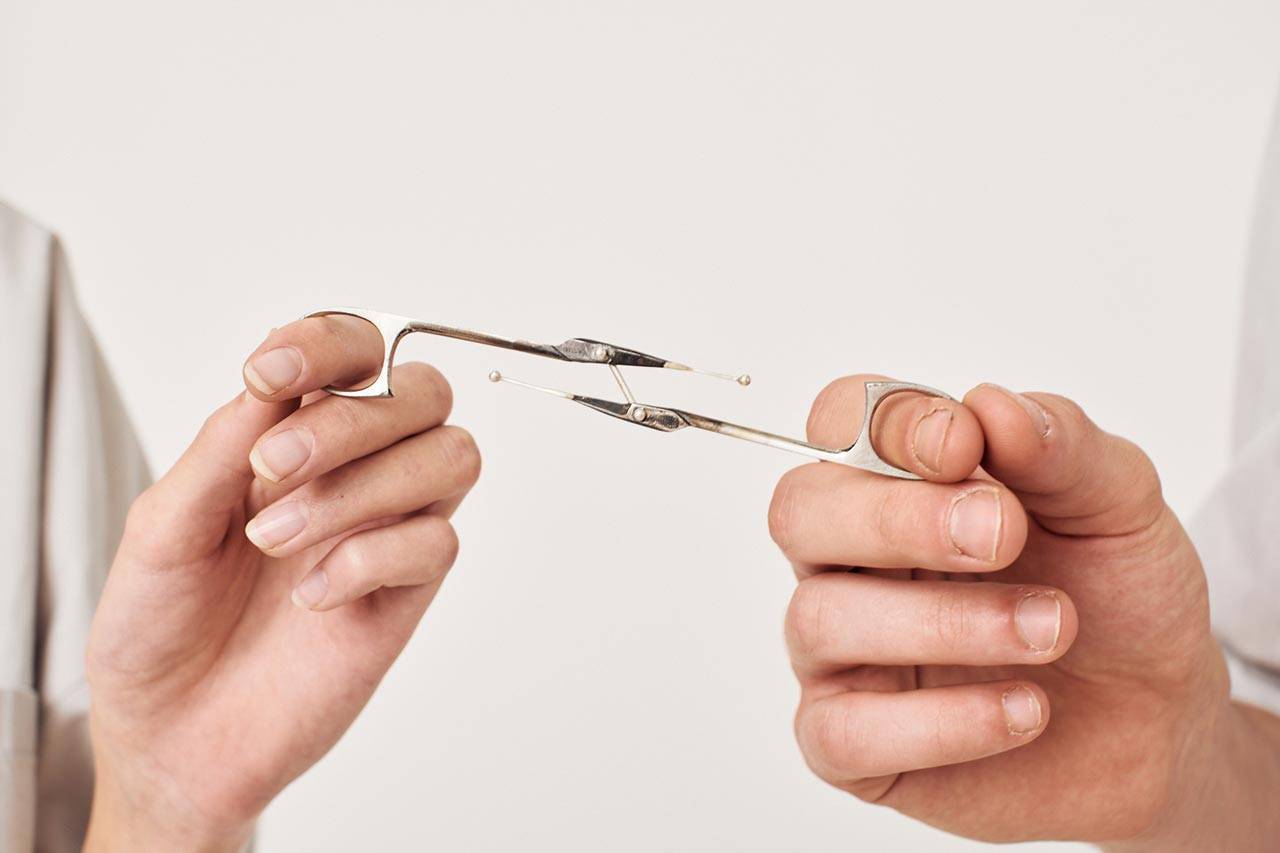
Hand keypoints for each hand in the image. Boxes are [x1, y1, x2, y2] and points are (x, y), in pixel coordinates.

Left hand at [84, 317, 480, 850]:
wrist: (173, 738)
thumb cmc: (160, 628)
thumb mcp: (162, 526)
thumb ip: (220, 448)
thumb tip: (270, 383)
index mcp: (294, 436)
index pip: (355, 352)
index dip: (329, 345)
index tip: (270, 374)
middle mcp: (355, 472)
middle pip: (422, 394)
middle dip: (349, 420)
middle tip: (269, 468)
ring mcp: (387, 530)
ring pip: (450, 457)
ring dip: (362, 487)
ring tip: (277, 538)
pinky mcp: (405, 594)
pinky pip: (436, 544)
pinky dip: (369, 559)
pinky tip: (309, 596)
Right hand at [768, 377, 1279, 849]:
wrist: (1161, 723)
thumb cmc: (1119, 602)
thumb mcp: (1119, 506)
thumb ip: (1062, 447)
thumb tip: (990, 404)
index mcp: (899, 484)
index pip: (839, 423)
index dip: (886, 425)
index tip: (968, 446)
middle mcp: (851, 561)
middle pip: (798, 513)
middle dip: (893, 519)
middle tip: (1000, 535)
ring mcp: (843, 653)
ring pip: (819, 619)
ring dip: (944, 622)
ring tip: (1052, 629)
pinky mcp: (851, 745)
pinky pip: (842, 732)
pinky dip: (936, 723)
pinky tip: (1023, 708)